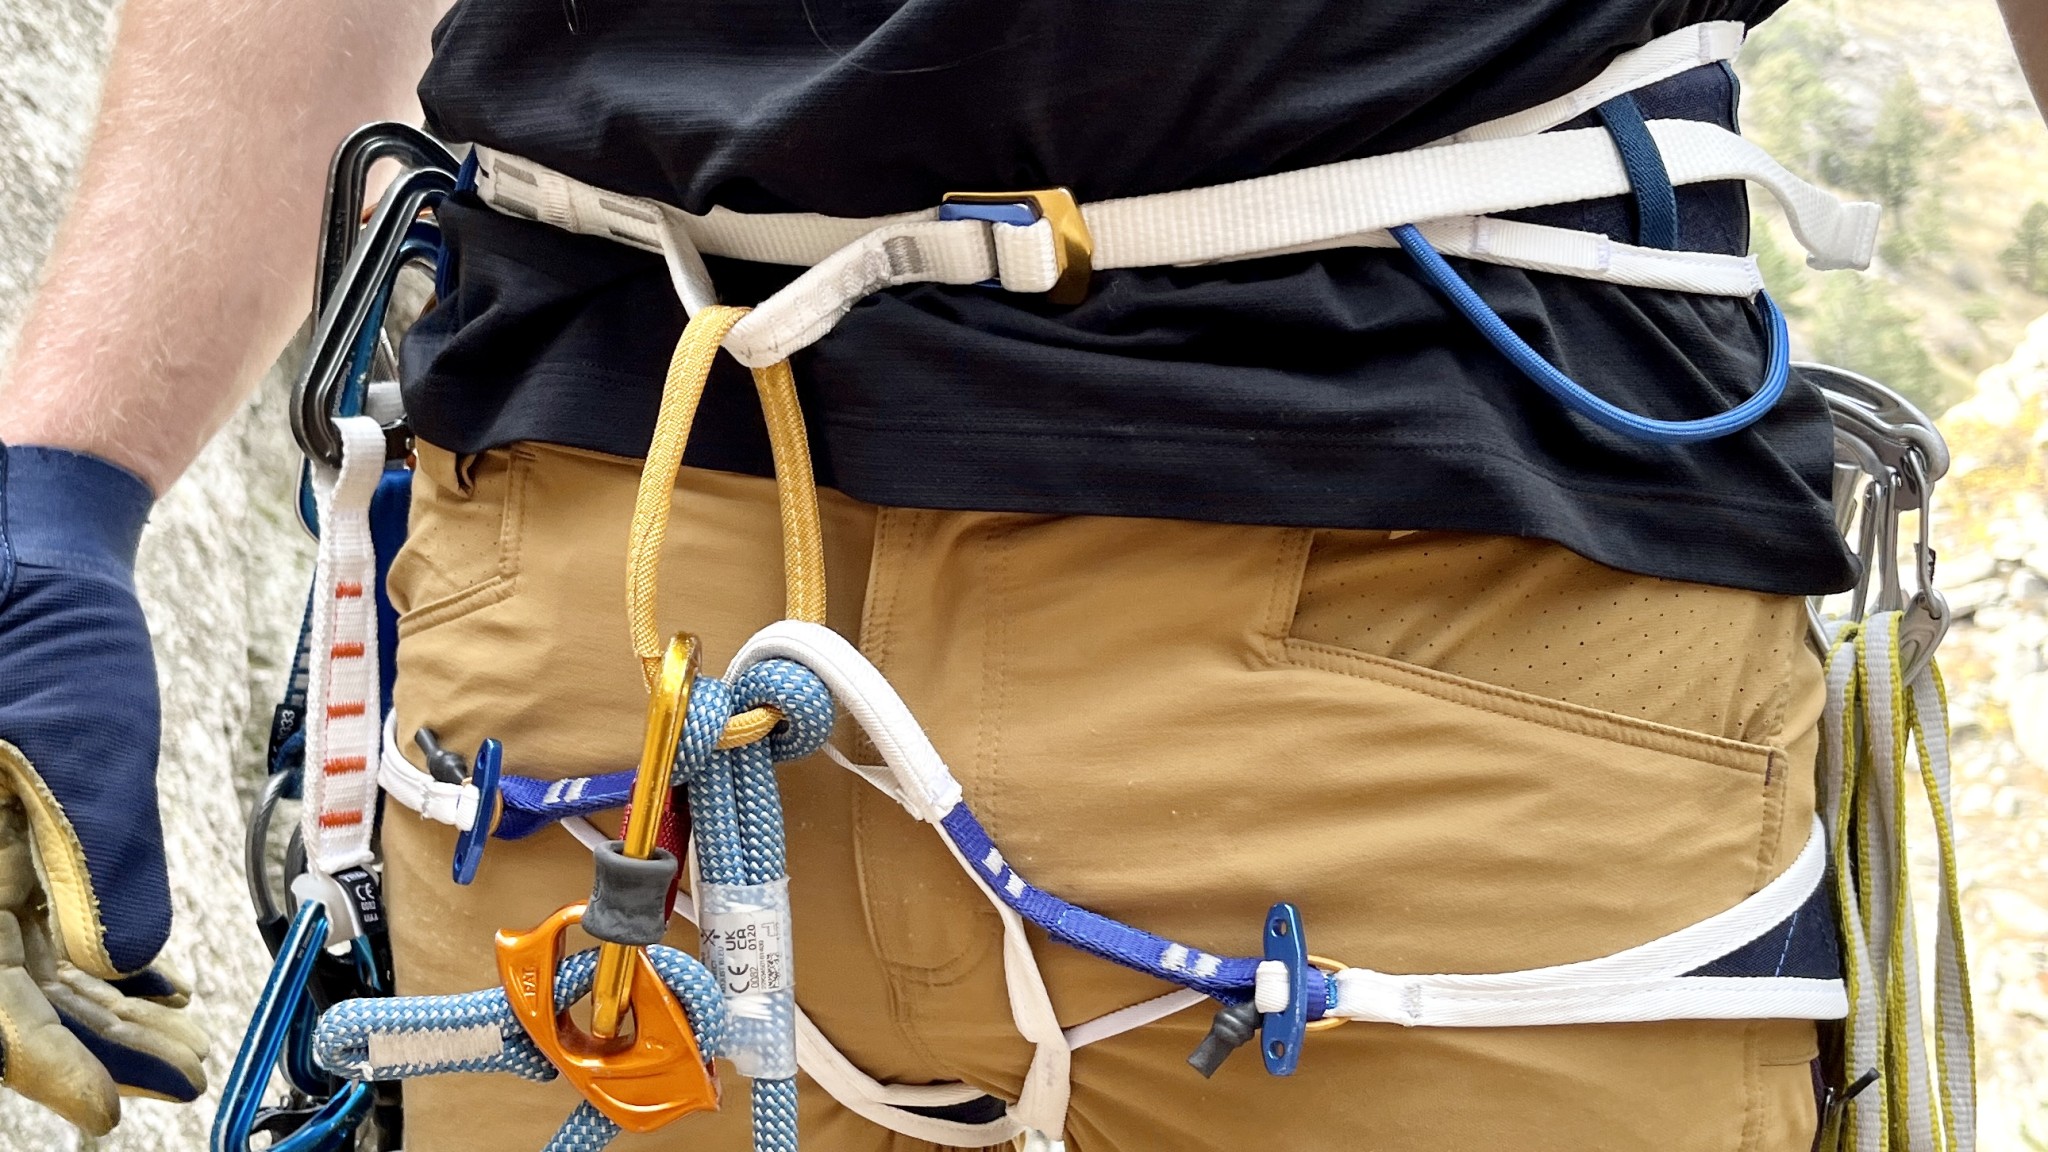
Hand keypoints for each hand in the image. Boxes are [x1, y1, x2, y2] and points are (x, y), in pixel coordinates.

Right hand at [0, 444, 206, 1132]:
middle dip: (81, 1044)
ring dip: (99, 1011)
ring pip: (23, 963)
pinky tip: (150, 991)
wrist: (33, 555)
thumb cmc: (46, 633)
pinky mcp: (4, 840)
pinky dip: (94, 958)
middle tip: (176, 1076)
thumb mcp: (76, 739)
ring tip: (183, 1047)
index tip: (103, 1105)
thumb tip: (123, 960)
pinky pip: (37, 920)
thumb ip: (96, 849)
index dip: (36, 1055)